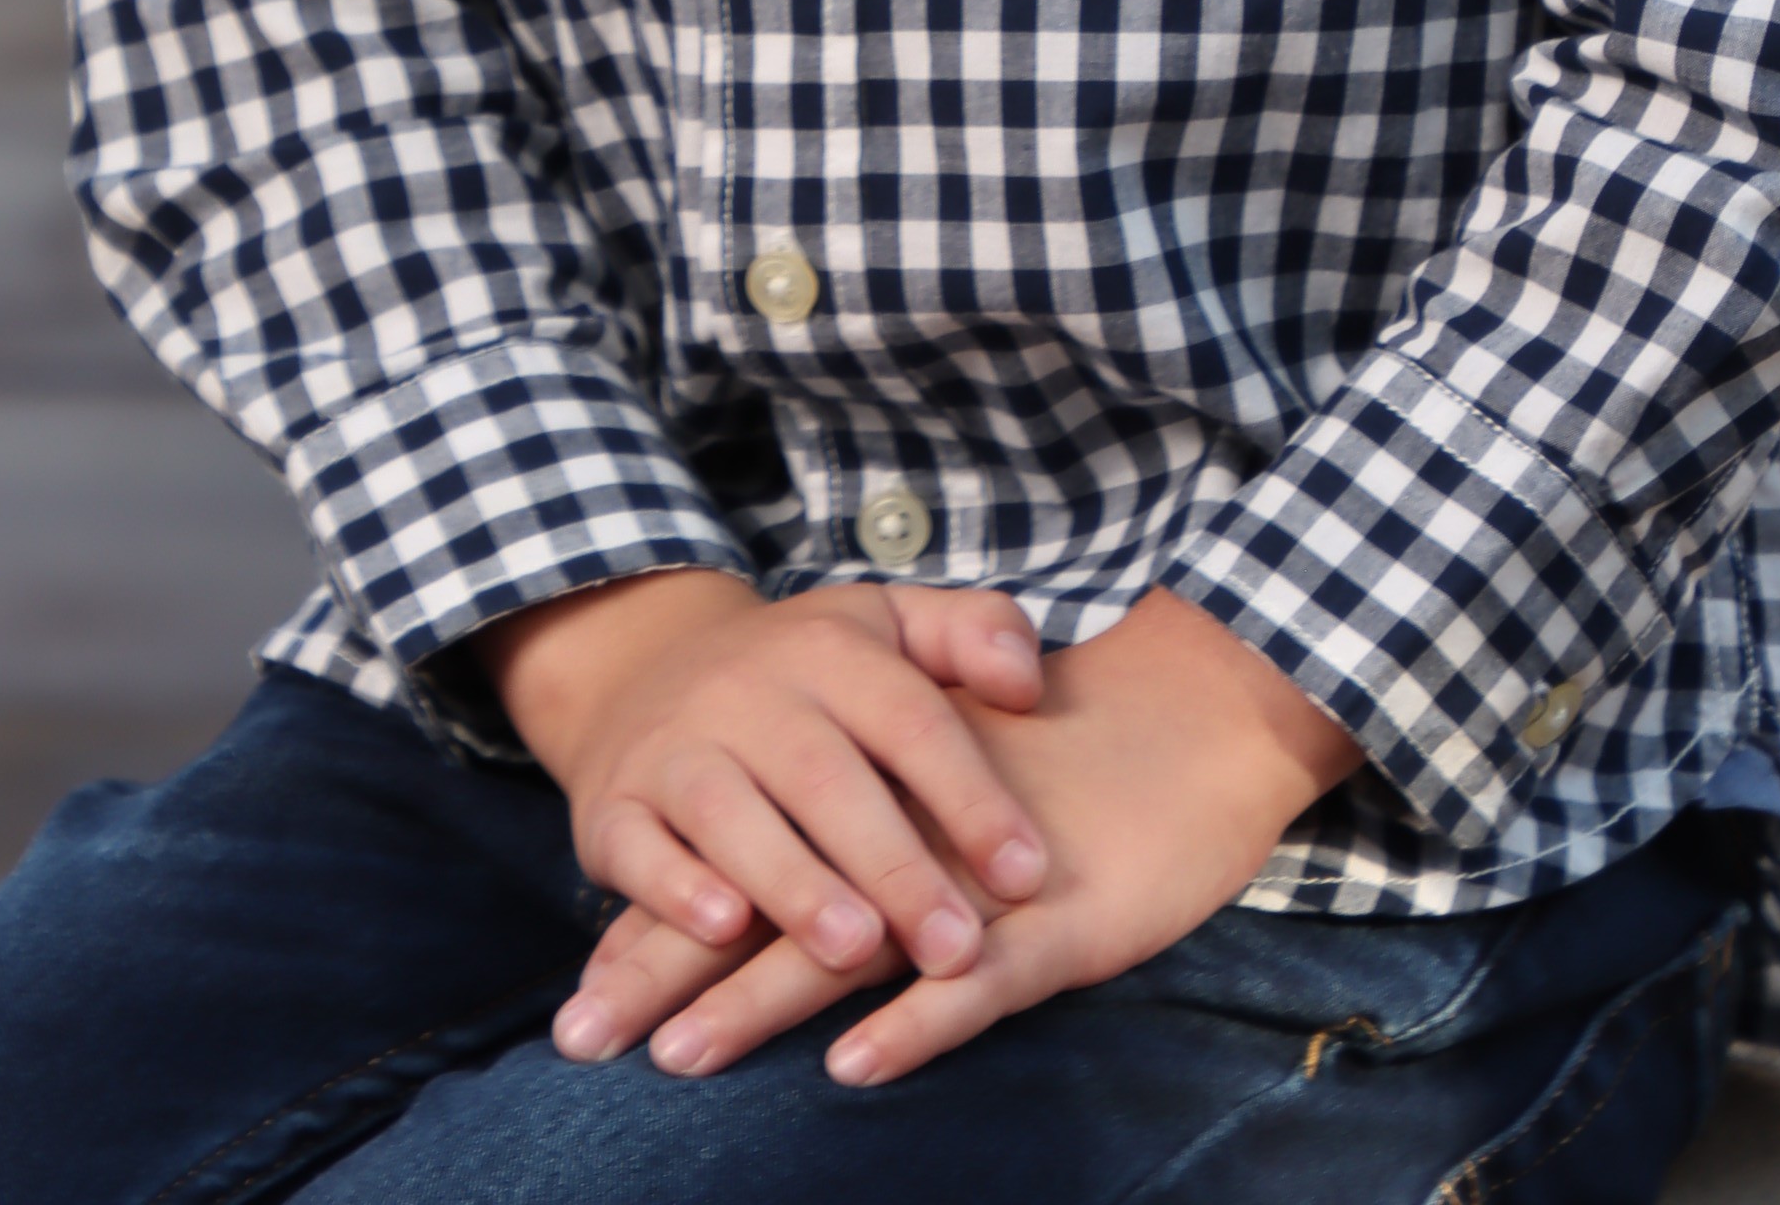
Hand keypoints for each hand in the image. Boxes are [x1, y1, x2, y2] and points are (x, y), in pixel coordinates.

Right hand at [479, 568, 1052, 1008]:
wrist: (644, 664)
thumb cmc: (804, 673)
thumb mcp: (888, 627)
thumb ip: (975, 634)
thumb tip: (1030, 681)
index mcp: (830, 649)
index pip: (910, 718)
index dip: (971, 796)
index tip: (1028, 875)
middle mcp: (748, 692)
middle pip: (826, 777)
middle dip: (893, 865)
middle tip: (953, 947)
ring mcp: (675, 746)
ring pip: (731, 812)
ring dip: (794, 884)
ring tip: (856, 949)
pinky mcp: (613, 804)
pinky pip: (639, 844)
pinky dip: (676, 886)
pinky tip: (725, 928)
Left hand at [557, 586, 1360, 1087]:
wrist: (1195, 717)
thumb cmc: (1074, 760)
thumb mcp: (961, 787)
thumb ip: (880, 825)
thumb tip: (790, 900)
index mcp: (874, 804)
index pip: (753, 867)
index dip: (669, 926)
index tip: (584, 993)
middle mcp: (906, 841)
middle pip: (771, 912)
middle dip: (675, 975)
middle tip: (584, 1037)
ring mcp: (975, 887)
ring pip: (851, 950)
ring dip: (760, 1002)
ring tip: (677, 1054)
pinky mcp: (1053, 926)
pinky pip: (974, 986)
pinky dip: (914, 1021)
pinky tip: (851, 1061)